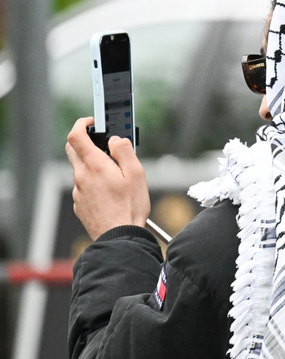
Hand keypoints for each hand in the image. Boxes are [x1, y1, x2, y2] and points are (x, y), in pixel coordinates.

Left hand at [65, 117, 150, 240]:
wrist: (119, 236)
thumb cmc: (130, 207)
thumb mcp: (136, 174)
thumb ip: (124, 151)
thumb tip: (116, 140)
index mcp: (95, 165)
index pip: (76, 135)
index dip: (82, 123)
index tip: (92, 122)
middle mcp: (81, 176)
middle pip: (73, 149)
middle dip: (84, 140)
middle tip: (101, 142)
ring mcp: (78, 191)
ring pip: (80, 169)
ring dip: (93, 164)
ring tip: (115, 175)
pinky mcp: (79, 204)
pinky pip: (83, 186)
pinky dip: (93, 182)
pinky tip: (110, 192)